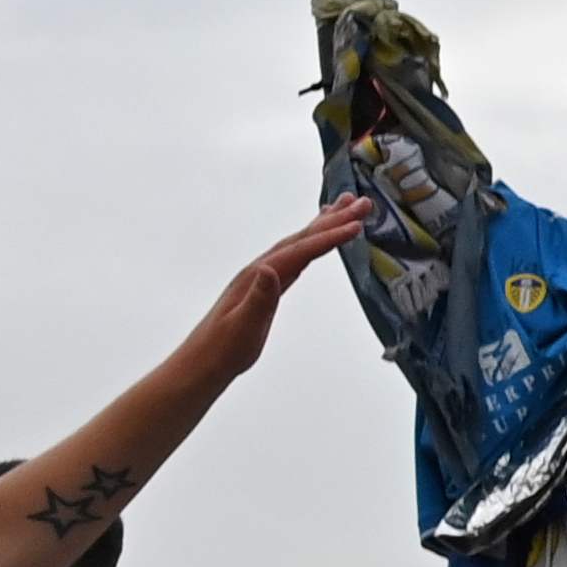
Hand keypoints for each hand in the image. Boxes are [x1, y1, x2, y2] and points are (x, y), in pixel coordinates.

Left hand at [169, 199, 378, 391]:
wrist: (203, 363)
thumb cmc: (224, 350)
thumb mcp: (244, 327)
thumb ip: (258, 299)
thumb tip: (269, 269)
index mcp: (257, 277)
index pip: (300, 251)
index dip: (328, 238)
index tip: (356, 226)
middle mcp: (260, 270)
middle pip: (301, 239)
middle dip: (332, 220)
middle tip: (362, 203)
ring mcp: (261, 276)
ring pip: (298, 243)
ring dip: (322, 224)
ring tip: (344, 206)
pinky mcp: (265, 286)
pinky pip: (294, 256)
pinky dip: (310, 242)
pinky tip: (317, 240)